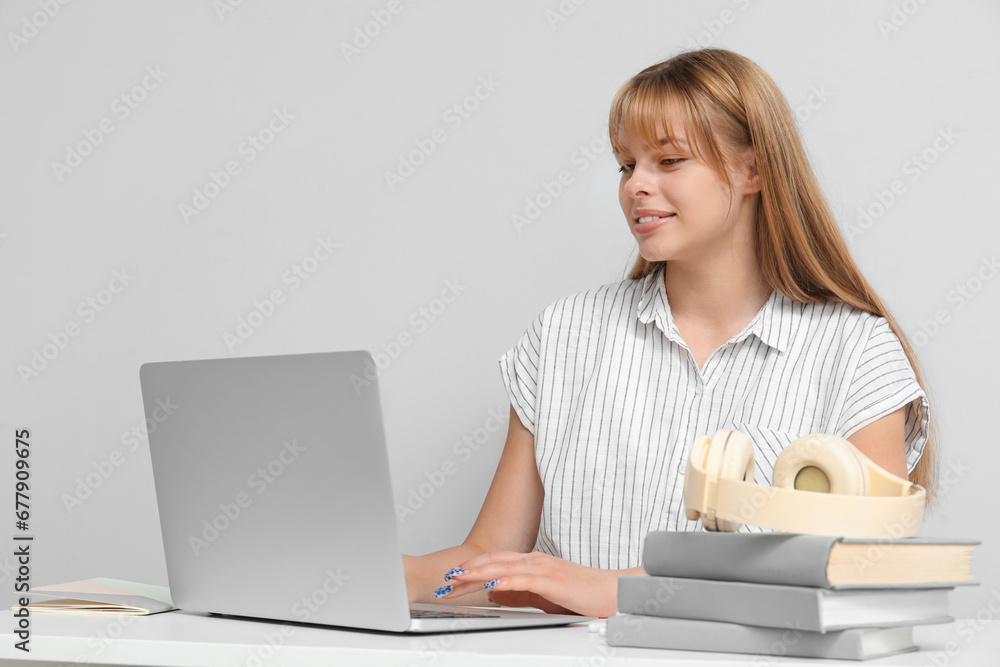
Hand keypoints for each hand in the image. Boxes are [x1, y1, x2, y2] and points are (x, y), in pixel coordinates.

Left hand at [434, 551, 618, 617]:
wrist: (611, 591)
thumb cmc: (583, 593)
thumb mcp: (545, 595)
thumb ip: (521, 594)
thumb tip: (498, 596)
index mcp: (533, 562)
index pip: (496, 563)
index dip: (474, 569)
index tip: (455, 578)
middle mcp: (535, 561)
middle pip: (494, 563)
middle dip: (468, 571)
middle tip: (447, 580)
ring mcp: (543, 568)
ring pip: (503, 568)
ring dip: (479, 574)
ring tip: (459, 580)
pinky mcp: (552, 580)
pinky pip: (523, 580)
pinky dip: (505, 582)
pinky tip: (491, 587)